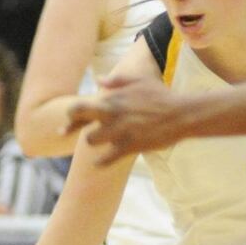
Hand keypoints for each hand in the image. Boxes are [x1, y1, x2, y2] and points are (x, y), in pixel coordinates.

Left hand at [64, 74, 189, 161]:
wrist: (180, 115)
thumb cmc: (161, 96)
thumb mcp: (139, 81)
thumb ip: (116, 81)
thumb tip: (98, 81)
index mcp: (112, 98)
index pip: (80, 106)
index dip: (70, 114)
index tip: (68, 119)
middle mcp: (111, 114)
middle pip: (80, 122)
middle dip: (71, 127)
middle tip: (65, 132)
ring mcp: (119, 131)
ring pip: (91, 140)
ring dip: (93, 141)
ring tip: (98, 142)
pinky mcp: (128, 146)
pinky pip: (106, 159)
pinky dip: (100, 162)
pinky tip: (98, 163)